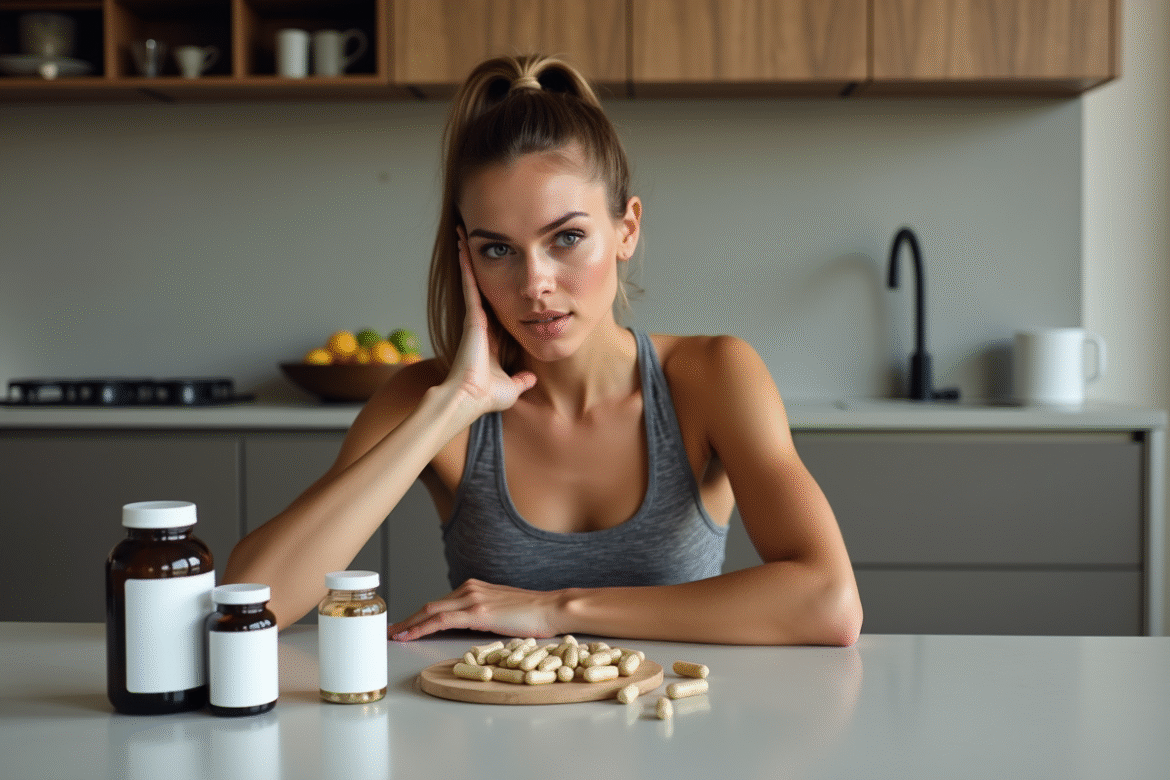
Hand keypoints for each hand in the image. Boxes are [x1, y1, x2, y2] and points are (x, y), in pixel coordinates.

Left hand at [388, 579, 565, 640]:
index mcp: (475, 588)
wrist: (551, 608)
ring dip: (409, 624)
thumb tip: (470, 628)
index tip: (405, 625)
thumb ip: (483, 614)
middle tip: (391, 631)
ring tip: (394, 636)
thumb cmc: (533, 614)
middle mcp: (470, 589)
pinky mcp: (477, 612)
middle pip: (429, 606)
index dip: (419, 616)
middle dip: (407, 620)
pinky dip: (421, 628)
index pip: (440, 603)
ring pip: (430, 611)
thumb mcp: (502, 610)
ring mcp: (472, 599)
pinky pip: (441, 620)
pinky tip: (410, 635)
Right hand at [447, 229, 536, 413]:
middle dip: (478, 267)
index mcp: (491, 339)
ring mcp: (474, 319)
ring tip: (464, 235)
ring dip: (469, 260)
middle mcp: (481, 325)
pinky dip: (467, 268)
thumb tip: (532, 378)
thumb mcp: (512, 386)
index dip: (496, 290)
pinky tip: (464, 248)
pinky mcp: (471, 317)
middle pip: (482, 288)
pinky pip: (470, 286)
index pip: (496, 307)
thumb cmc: (486, 396)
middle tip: (474, 243)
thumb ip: (521, 379)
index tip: (497, 275)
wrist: (469, 399)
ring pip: (473, 282)